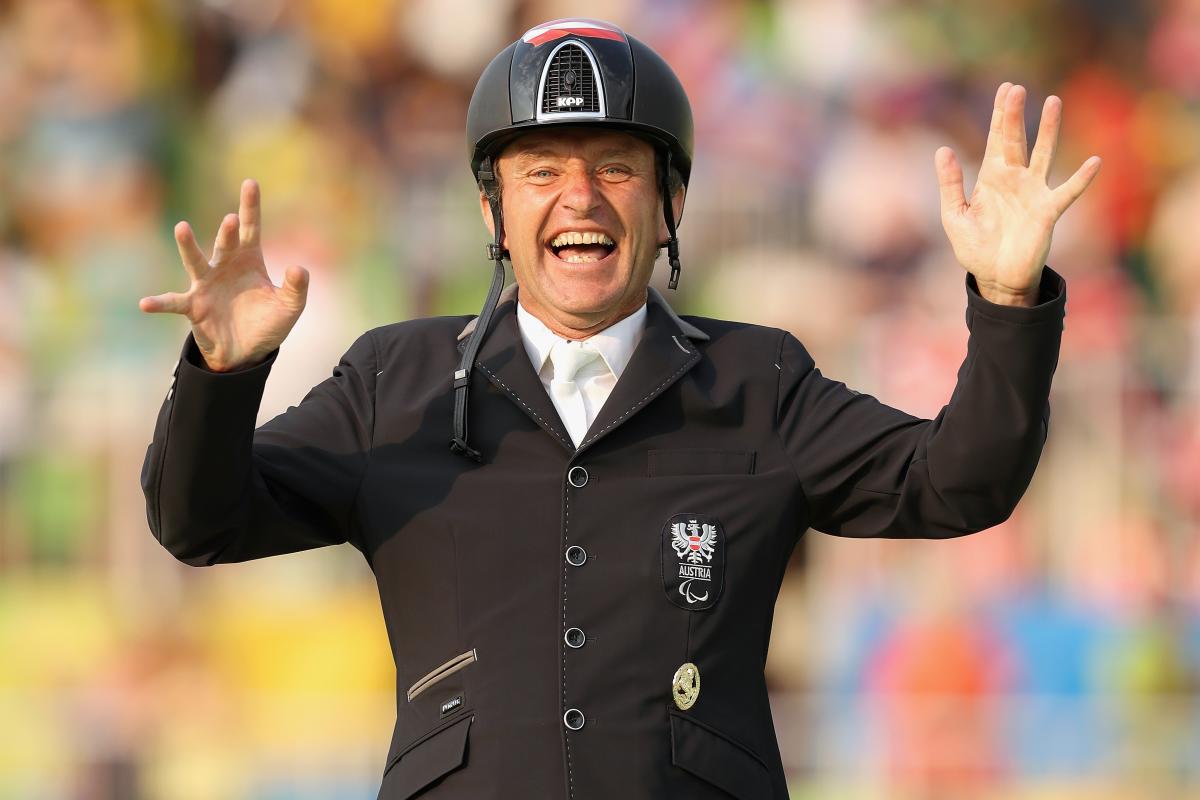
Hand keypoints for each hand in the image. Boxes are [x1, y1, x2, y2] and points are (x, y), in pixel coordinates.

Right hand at [138, 179, 308, 370]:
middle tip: (231, 219)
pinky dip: (159, 303)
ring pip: (196, 262)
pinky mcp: (193, 306)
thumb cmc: (267, 323)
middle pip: (226, 244)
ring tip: (181, 228)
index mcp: (249, 261)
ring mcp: (206, 285)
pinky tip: (145, 303)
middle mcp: (224, 267)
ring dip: (189, 246)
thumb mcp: (289, 307)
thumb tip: (298, 268)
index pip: (251, 229)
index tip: (250, 183)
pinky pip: (173, 303)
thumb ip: (296, 288)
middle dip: (228, 232)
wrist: (246, 352)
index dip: (251, 207)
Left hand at [935, 82, 1101, 305]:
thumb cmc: (975, 247)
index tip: (1005, 89)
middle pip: (1014, 140)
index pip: (995, 140)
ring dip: (1047, 130)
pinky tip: (1094, 162)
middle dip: (1014, 115)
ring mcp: (1033, 193)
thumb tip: (942, 150)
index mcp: (990, 178)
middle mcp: (1014, 179)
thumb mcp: (954, 215)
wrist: (996, 278)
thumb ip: (950, 184)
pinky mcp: (1047, 212)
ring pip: (1043, 154)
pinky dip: (1081, 178)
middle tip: (1016, 88)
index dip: (999, 115)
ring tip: (1053, 102)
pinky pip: (1067, 192)